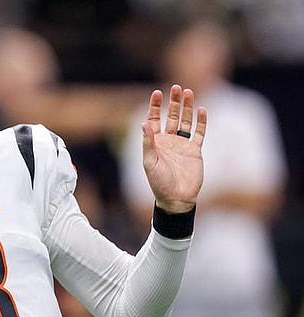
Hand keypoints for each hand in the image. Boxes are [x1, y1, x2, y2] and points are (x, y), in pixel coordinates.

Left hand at [141, 84, 206, 212]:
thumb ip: (148, 143)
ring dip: (187, 108)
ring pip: (186, 121)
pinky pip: (199, 133)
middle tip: (176, 87)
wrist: (176, 198)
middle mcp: (169, 141)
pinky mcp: (195, 151)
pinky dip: (201, 122)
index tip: (157, 92)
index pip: (155, 119)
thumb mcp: (149, 162)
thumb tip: (144, 123)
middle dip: (173, 102)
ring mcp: (183, 145)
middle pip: (172, 116)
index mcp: (155, 142)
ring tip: (189, 92)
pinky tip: (202, 110)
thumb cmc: (159, 182)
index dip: (156, 106)